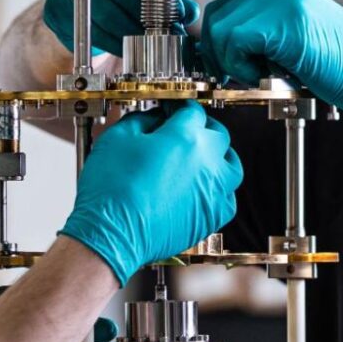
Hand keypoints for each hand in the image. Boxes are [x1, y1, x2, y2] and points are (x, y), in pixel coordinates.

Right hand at [42, 0, 200, 56]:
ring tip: (148, 42)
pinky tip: (126, 47)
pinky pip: (90, 30)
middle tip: (164, 32)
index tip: (172, 10)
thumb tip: (189, 11)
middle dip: (145, 17)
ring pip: (105, 15)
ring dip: (130, 33)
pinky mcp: (59, 9)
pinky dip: (112, 43)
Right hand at [60, 102, 242, 284]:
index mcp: (185, 137)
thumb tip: (153, 118)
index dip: (179, 107)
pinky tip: (205, 188)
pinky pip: (228, 199)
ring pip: (231, 166)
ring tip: (204, 158)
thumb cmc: (112, 192)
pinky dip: (220, 190)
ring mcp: (212, 191)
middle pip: (217, 135)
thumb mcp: (118, 138)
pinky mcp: (211, 217)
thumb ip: (142, 120)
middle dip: (201, 128)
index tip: (171, 111)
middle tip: (185, 130)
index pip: (192, 111)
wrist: (112, 233)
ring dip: (219, 157)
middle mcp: (206, 162)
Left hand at [199, 0, 342, 119]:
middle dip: (219, 53)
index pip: (223, 9)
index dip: (218, 43)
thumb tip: (216, 49)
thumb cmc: (334, 65)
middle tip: (240, 75)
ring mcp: (283, 1)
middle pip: (216, 17)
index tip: (229, 67)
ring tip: (259, 75)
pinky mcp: (285, 22)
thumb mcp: (289, 39)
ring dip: (232, 62)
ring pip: (221, 30)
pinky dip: (242, 65)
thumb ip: (257, 34)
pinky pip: (236, 41)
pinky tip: (265, 75)